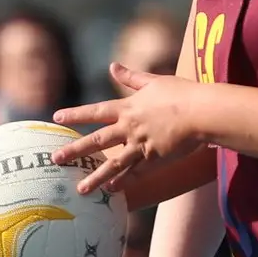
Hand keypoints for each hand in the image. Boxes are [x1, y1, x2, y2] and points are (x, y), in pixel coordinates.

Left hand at [52, 62, 205, 193]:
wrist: (201, 112)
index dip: (75, 114)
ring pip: (113, 164)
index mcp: (129, 108)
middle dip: (75, 150)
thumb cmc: (182, 93)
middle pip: (97, 140)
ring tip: (80, 189)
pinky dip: (123, 183)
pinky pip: (135, 174)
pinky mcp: (155, 159)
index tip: (57, 117)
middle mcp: (130, 128)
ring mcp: (141, 145)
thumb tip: (113, 65)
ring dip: (95, 178)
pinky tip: (111, 190)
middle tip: (55, 159)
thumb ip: (131, 77)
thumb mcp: (154, 81)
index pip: (96, 111)